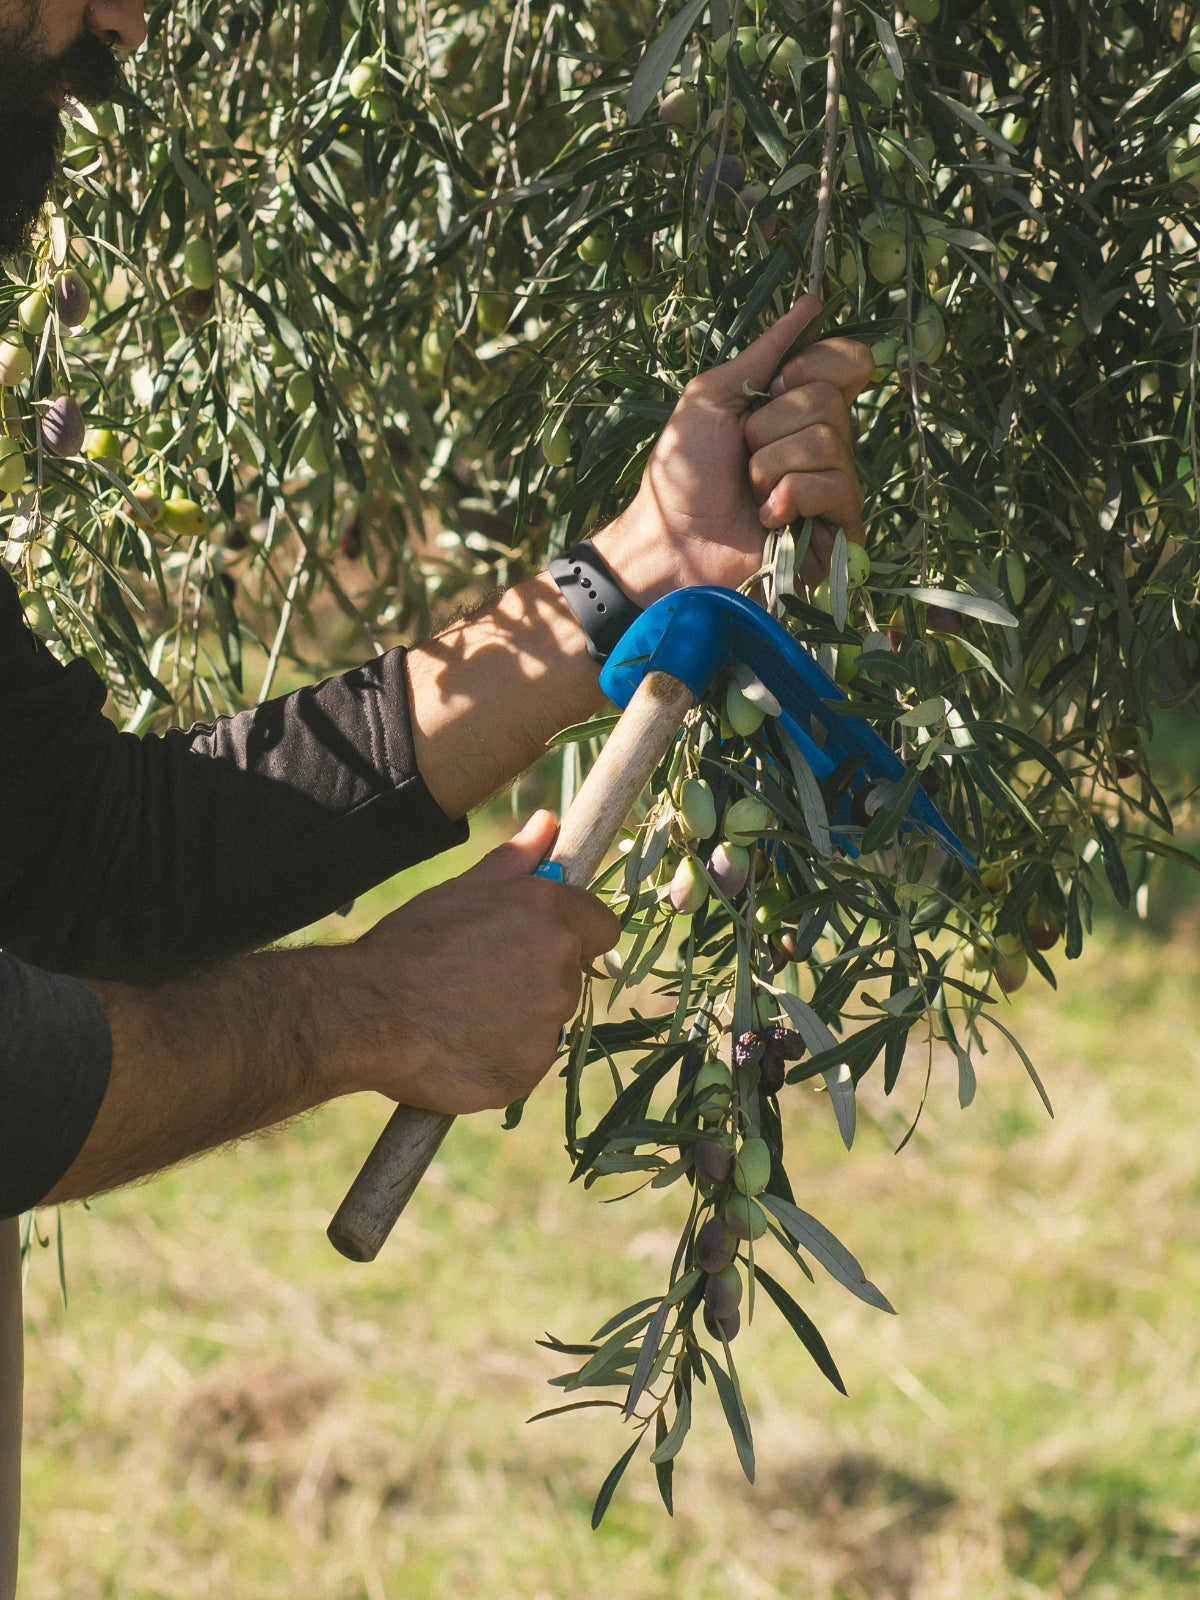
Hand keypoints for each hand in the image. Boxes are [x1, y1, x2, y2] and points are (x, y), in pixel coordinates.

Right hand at [339, 810, 617, 1114]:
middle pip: (571, 976)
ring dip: (520, 1019)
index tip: (539, 942)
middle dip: (537, 977)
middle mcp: (559, 967)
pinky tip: (462, 1044)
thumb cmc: (412, 944)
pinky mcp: (529, 1070)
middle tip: (481, 979)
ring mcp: (548, 1024)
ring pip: (549, 1021)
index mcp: (551, 915)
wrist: (367, 1012)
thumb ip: (517, 860)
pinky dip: (503, 1057)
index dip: (574, 934)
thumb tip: (548, 823)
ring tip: (464, 1012)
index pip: (602, 927)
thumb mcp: (463, 890)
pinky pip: (528, 1061)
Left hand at [592, 294, 873, 603]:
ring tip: (752, 491)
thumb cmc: (684, 470)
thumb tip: (813, 303)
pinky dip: (790, 497)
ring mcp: (833, 484)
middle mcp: (826, 439)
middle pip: (830, 400)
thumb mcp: (712, 395)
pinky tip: (769, 517)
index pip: (849, 361)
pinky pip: (836, 487)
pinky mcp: (837, 526)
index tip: (771, 388)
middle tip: (744, 453)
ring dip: (772, 465)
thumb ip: (764, 351)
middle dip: (771, 426)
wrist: (673, 536)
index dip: (812, 366)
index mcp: (801, 404)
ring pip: (829, 443)